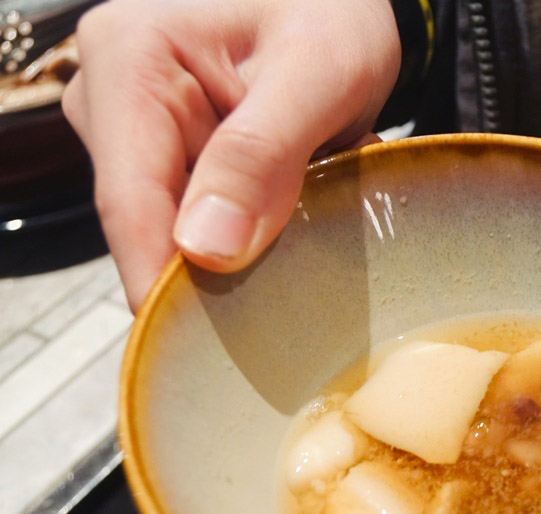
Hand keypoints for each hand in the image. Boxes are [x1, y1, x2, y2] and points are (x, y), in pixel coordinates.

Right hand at [63, 0, 400, 308]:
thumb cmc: (330, 9)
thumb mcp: (318, 72)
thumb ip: (261, 154)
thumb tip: (205, 250)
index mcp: (130, 61)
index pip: (131, 205)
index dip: (162, 288)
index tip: (197, 355)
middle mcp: (114, 100)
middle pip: (152, 228)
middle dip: (222, 269)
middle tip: (298, 280)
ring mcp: (139, 135)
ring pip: (182, 234)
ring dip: (252, 246)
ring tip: (314, 209)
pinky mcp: (170, 158)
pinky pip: (204, 223)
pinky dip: (259, 229)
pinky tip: (301, 207)